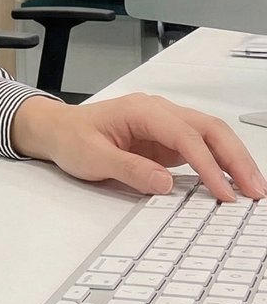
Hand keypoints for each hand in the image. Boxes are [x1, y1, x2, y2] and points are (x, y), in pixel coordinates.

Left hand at [11, 93, 266, 201]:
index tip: (224, 192)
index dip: (208, 164)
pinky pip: (201, 149)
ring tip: (253, 189)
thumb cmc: (72, 138)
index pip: (185, 135)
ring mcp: (165, 125)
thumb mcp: (93, 157)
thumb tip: (164, 183)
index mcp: (142, 110)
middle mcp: (159, 112)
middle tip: (255, 191)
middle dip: (235, 158)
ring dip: (234, 160)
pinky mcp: (167, 140)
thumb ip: (129, 169)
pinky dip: (221, 164)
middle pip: (208, 129)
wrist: (57, 130)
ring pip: (210, 136)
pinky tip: (232, 183)